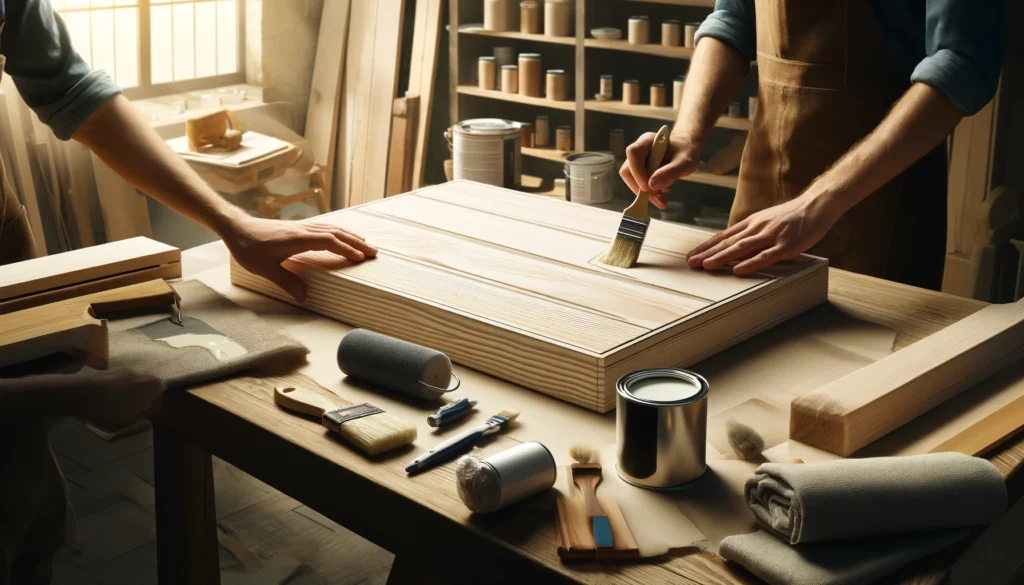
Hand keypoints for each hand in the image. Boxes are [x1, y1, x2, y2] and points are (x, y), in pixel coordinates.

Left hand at [75, 368, 165, 431]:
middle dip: (141, 394)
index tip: (146, 410)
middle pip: (145, 383)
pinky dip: (113, 389)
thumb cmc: (112, 409)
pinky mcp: (108, 369)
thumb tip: (141, 414)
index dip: (154, 400)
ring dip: (126, 391)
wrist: (82, 393)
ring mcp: (123, 369)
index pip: (161, 389)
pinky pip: (116, 381)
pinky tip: (104, 400)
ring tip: (115, 405)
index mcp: (152, 384)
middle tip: (132, 408)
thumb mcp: (129, 422)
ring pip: (130, 382)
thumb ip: (140, 417)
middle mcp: (141, 372)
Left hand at [225, 216, 377, 300]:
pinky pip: (325, 227)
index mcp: (297, 239)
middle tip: (374, 253)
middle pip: (336, 233)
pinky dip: (340, 232)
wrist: (236, 227)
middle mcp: (303, 230)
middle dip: (356, 243)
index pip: (328, 241)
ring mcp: (302, 227)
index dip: (345, 250)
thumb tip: (304, 297)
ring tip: (366, 245)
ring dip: (351, 236)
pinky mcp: (299, 228)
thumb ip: (286, 282)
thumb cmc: (248, 247)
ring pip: (332, 228)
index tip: (360, 259)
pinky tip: (344, 236)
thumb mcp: (264, 269)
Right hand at [619, 131, 701, 208]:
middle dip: (640, 186)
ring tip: (661, 198)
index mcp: (648, 141)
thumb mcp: (685, 162)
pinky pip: (637, 184)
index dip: (637, 171)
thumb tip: (652, 185)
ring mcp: (637, 161)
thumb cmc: (685, 151)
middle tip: (657, 197)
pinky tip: (660, 197)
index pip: (634, 153)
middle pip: (628, 169)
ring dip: (644, 193)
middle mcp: (639, 150)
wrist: (685, 151)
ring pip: (631, 179)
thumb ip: (671, 171)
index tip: (648, 187)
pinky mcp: (639, 171)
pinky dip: (647, 193)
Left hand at [686, 192, 842, 274]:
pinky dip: (750, 264)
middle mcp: (757, 228)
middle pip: (728, 242)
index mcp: (751, 223)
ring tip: (706, 266)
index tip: (692, 255)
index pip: (723, 236)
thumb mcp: (766, 220)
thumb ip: (751, 232)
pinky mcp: (786, 245)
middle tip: (691, 263)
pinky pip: (765, 256)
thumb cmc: (792, 215)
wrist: (816, 204)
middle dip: (707, 253)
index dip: (706, 246)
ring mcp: (771, 236)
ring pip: (742, 248)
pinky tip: (738, 270)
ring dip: (722, 257)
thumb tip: (734, 245)